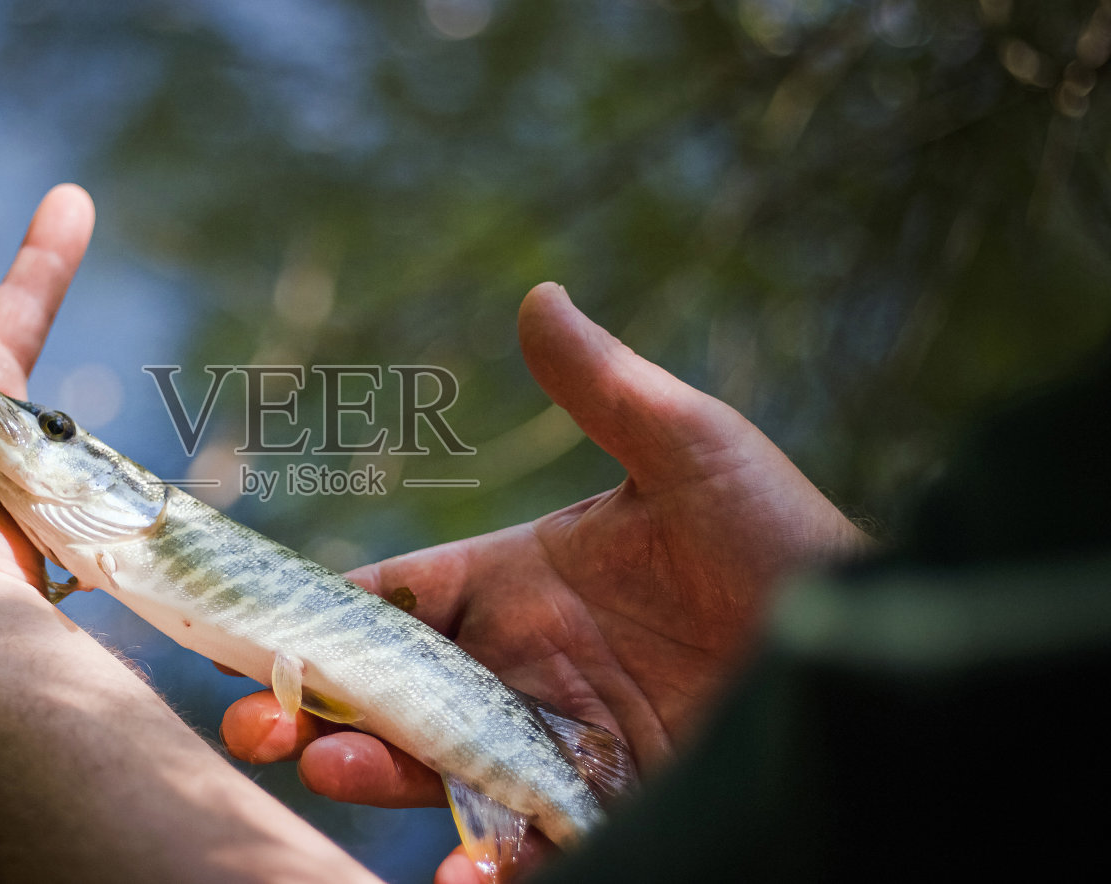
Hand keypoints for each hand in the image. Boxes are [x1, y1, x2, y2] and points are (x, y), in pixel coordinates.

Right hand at [220, 282, 870, 881]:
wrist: (884, 647)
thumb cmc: (788, 539)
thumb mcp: (694, 452)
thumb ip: (605, 388)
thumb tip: (538, 293)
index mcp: (516, 587)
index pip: (390, 603)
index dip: (312, 618)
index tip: (236, 634)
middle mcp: (521, 671)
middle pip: (388, 697)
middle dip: (313, 712)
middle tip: (258, 728)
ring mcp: (558, 746)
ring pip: (438, 774)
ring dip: (377, 778)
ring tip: (334, 772)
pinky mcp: (608, 810)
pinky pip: (529, 846)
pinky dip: (486, 868)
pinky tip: (464, 876)